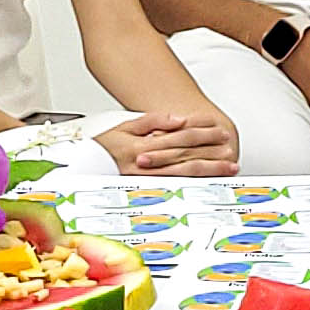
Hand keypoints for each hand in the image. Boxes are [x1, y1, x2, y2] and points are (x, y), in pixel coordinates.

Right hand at [96, 108, 238, 177]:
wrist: (78, 170)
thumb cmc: (101, 149)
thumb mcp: (123, 127)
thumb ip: (151, 121)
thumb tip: (177, 119)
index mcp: (145, 144)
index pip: (181, 136)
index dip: (204, 133)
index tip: (221, 131)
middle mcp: (147, 162)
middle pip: (186, 155)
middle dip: (212, 153)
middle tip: (232, 152)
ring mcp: (146, 179)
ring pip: (183, 174)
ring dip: (208, 170)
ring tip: (228, 167)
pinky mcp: (143, 191)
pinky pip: (172, 189)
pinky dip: (192, 186)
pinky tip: (207, 185)